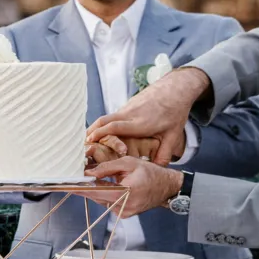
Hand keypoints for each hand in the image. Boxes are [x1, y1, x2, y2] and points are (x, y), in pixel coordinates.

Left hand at [82, 156, 182, 217]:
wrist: (167, 187)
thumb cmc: (150, 173)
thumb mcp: (129, 163)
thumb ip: (107, 168)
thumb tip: (88, 173)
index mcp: (126, 192)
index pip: (96, 191)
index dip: (80, 188)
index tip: (67, 186)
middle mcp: (124, 206)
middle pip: (97, 196)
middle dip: (87, 187)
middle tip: (77, 177)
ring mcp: (124, 212)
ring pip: (102, 200)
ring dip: (97, 190)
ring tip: (98, 179)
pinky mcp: (124, 214)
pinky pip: (109, 203)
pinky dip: (106, 194)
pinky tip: (109, 186)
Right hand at [86, 67, 211, 164]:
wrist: (176, 88)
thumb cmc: (175, 111)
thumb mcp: (173, 134)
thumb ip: (165, 153)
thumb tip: (157, 169)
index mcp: (139, 123)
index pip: (115, 127)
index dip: (101, 135)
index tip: (90, 142)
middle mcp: (130, 114)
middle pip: (104, 121)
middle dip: (91, 132)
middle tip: (82, 143)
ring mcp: (127, 108)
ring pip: (106, 118)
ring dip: (95, 128)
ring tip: (86, 140)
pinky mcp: (128, 106)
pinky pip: (112, 116)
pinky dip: (104, 124)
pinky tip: (100, 132)